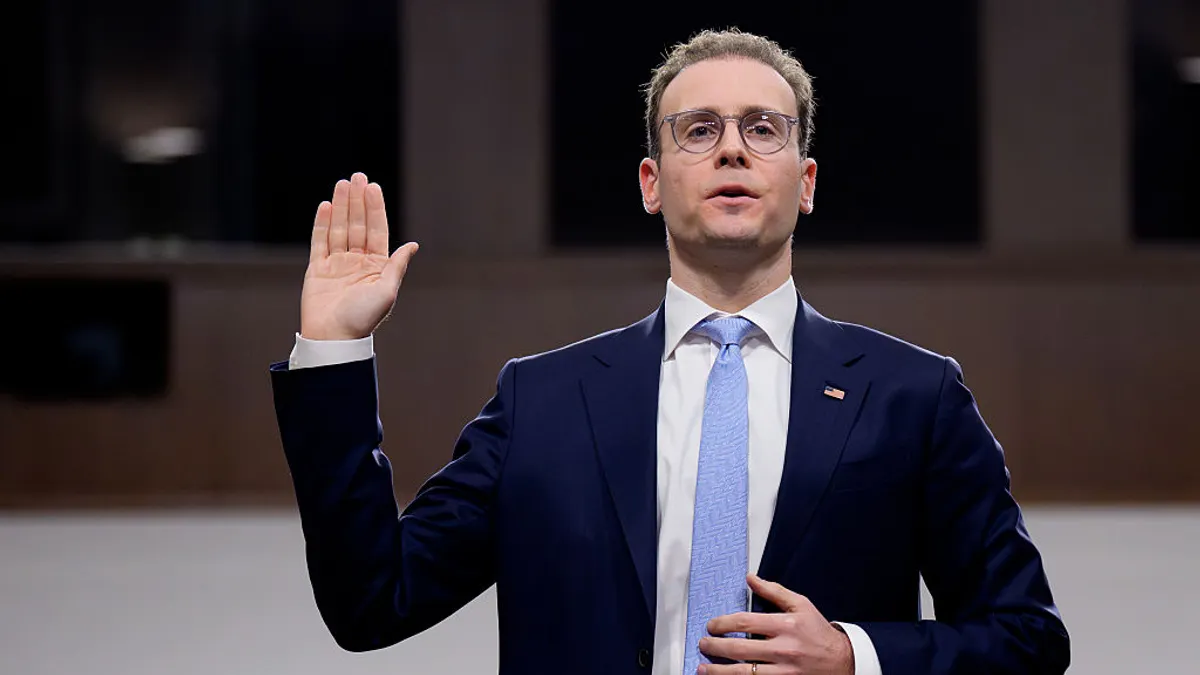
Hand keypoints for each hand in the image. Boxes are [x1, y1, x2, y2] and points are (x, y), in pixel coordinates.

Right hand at [300, 172, 418, 340]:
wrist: (334, 337)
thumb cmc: (363, 319)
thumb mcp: (387, 291)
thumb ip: (397, 265)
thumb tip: (413, 244)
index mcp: (376, 267)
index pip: (376, 231)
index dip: (375, 209)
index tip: (373, 188)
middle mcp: (357, 263)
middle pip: (357, 225)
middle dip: (358, 201)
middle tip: (358, 176)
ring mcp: (337, 265)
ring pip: (339, 229)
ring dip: (341, 206)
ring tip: (343, 184)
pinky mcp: (318, 269)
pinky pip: (320, 241)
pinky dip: (323, 223)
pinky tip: (327, 205)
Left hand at [698, 574, 853, 674]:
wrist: (843, 662)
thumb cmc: (818, 632)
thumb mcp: (801, 605)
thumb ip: (773, 591)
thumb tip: (750, 578)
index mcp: (785, 625)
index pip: (745, 623)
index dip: (722, 624)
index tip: (712, 625)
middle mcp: (783, 649)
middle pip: (739, 649)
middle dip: (715, 647)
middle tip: (703, 644)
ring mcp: (783, 671)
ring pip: (743, 673)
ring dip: (718, 672)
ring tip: (703, 668)